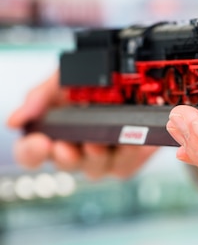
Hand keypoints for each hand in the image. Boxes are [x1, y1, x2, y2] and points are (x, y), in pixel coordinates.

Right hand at [7, 71, 156, 179]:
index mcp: (52, 133)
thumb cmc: (97, 81)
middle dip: (65, 156)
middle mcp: (74, 150)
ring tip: (97, 141)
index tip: (39, 141)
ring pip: (94, 168)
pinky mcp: (126, 161)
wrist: (135, 76)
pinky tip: (127, 140)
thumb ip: (38, 97)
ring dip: (95, 155)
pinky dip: (127, 152)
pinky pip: (124, 164)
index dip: (31, 152)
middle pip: (64, 165)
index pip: (30, 153)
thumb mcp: (63, 78)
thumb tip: (14, 121)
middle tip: (66, 146)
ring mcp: (100, 158)